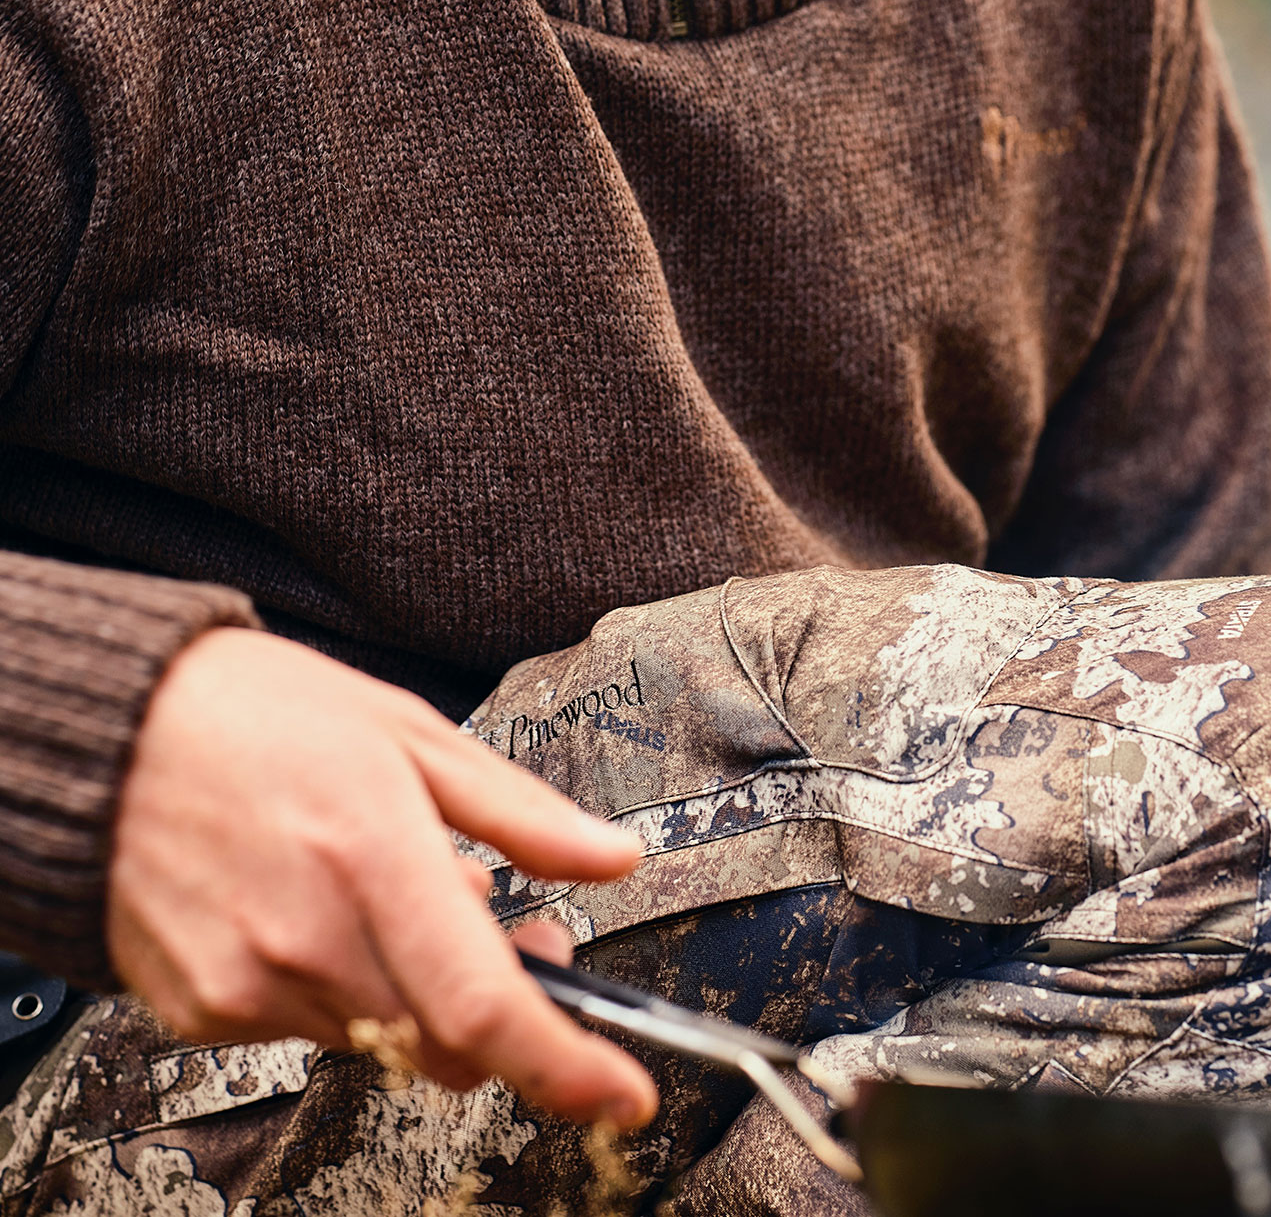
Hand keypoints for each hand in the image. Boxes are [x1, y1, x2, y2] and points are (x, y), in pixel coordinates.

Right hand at [107, 627, 655, 1127]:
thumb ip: (521, 811)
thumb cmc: (256, 715)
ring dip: (421, 992)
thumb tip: (613, 856)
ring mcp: (250, 985)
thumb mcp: (412, 732)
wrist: (110, 735)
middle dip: (506, 1014)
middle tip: (522, 936)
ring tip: (403, 895)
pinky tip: (331, 914)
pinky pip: (311, 1029)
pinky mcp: (206, 1012)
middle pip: (445, 1045)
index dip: (567, 1067)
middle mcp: (309, 937)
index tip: (621, 1093)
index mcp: (373, 856)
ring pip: (383, 1038)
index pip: (486, 1006)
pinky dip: (346, 987)